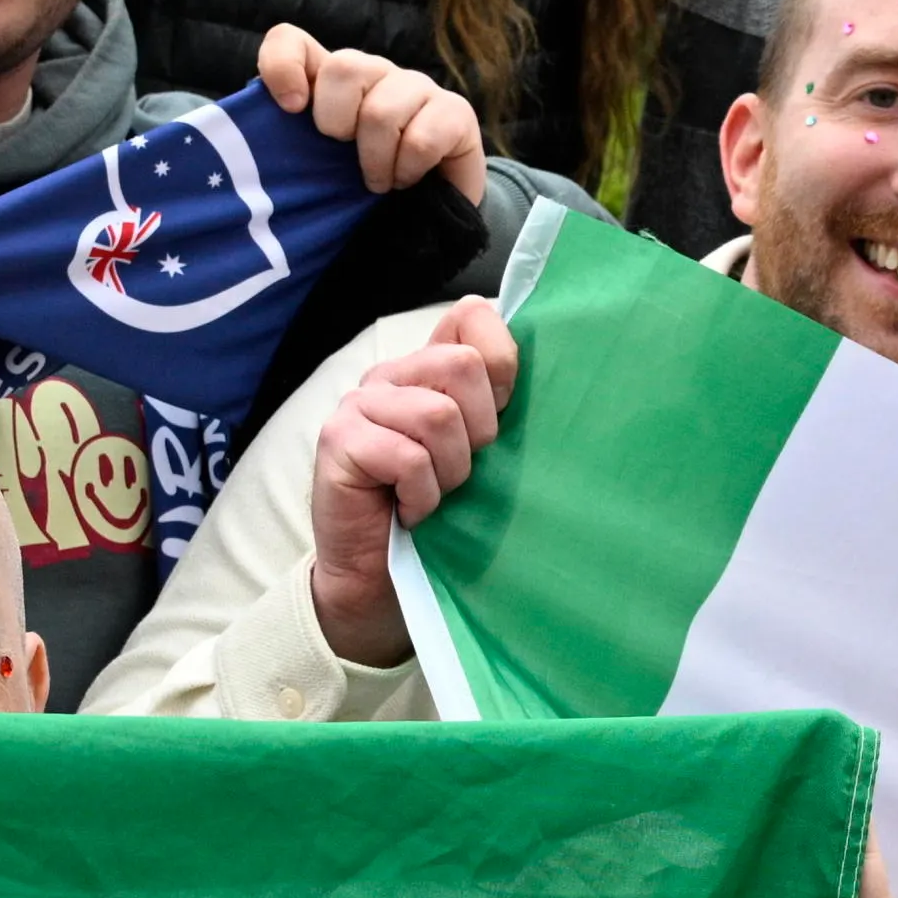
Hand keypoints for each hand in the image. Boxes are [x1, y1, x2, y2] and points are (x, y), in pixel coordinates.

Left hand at [258, 24, 489, 204]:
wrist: (426, 223)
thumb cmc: (358, 195)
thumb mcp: (311, 171)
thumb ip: (283, 149)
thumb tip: (242, 151)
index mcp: (329, 81)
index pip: (291, 41)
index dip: (282, 65)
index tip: (289, 109)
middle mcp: (373, 74)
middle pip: (345, 67)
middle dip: (336, 123)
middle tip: (343, 159)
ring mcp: (417, 88)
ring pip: (382, 109)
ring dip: (375, 162)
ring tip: (378, 184)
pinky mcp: (455, 112)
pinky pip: (422, 137)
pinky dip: (407, 170)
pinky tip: (408, 180)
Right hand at [304, 297, 517, 668]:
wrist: (379, 583)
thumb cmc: (438, 515)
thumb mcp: (479, 453)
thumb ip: (499, 405)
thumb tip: (557, 368)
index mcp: (427, 368)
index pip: (471, 315)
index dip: (502, 362)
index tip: (501, 415)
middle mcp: (390, 375)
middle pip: (463, 365)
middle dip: (480, 431)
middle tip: (463, 471)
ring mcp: (359, 404)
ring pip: (437, 415)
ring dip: (451, 470)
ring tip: (437, 494)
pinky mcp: (339, 440)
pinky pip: (409, 456)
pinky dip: (423, 495)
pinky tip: (412, 511)